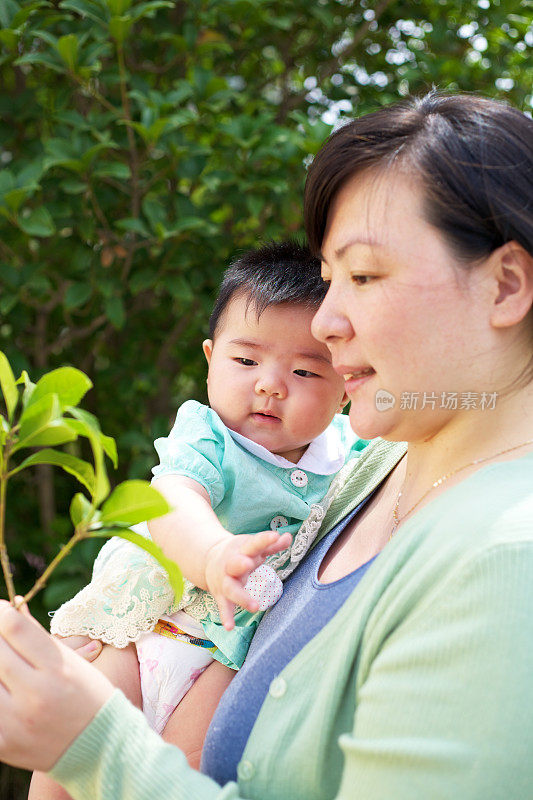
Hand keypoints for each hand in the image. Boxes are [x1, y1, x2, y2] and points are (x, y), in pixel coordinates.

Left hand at [0, 599, 113, 771]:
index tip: (0, 609)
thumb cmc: (88, 695)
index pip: (14, 628)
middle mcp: (35, 693)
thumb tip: (10, 606)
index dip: (1, 613)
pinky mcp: (4, 744)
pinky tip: (5, 691)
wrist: (100, 747)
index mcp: (56, 668)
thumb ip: (36, 635)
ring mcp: (16, 721)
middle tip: (2, 635)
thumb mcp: (70, 660)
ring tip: (7, 667)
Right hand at [205, 531, 290, 629]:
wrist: (208, 558)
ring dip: (241, 597)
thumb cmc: (239, 552)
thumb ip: (271, 544)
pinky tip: (230, 627)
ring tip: (255, 606)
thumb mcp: (253, 546)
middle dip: (241, 564)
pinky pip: (224, 606)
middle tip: (249, 564)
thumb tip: (288, 536)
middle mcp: (231, 564)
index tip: (275, 536)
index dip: (265, 540)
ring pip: (231, 588)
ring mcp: (225, 580)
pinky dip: (226, 616)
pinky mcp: (221, 595)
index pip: (254, 543)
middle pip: (235, 564)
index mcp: (242, 549)